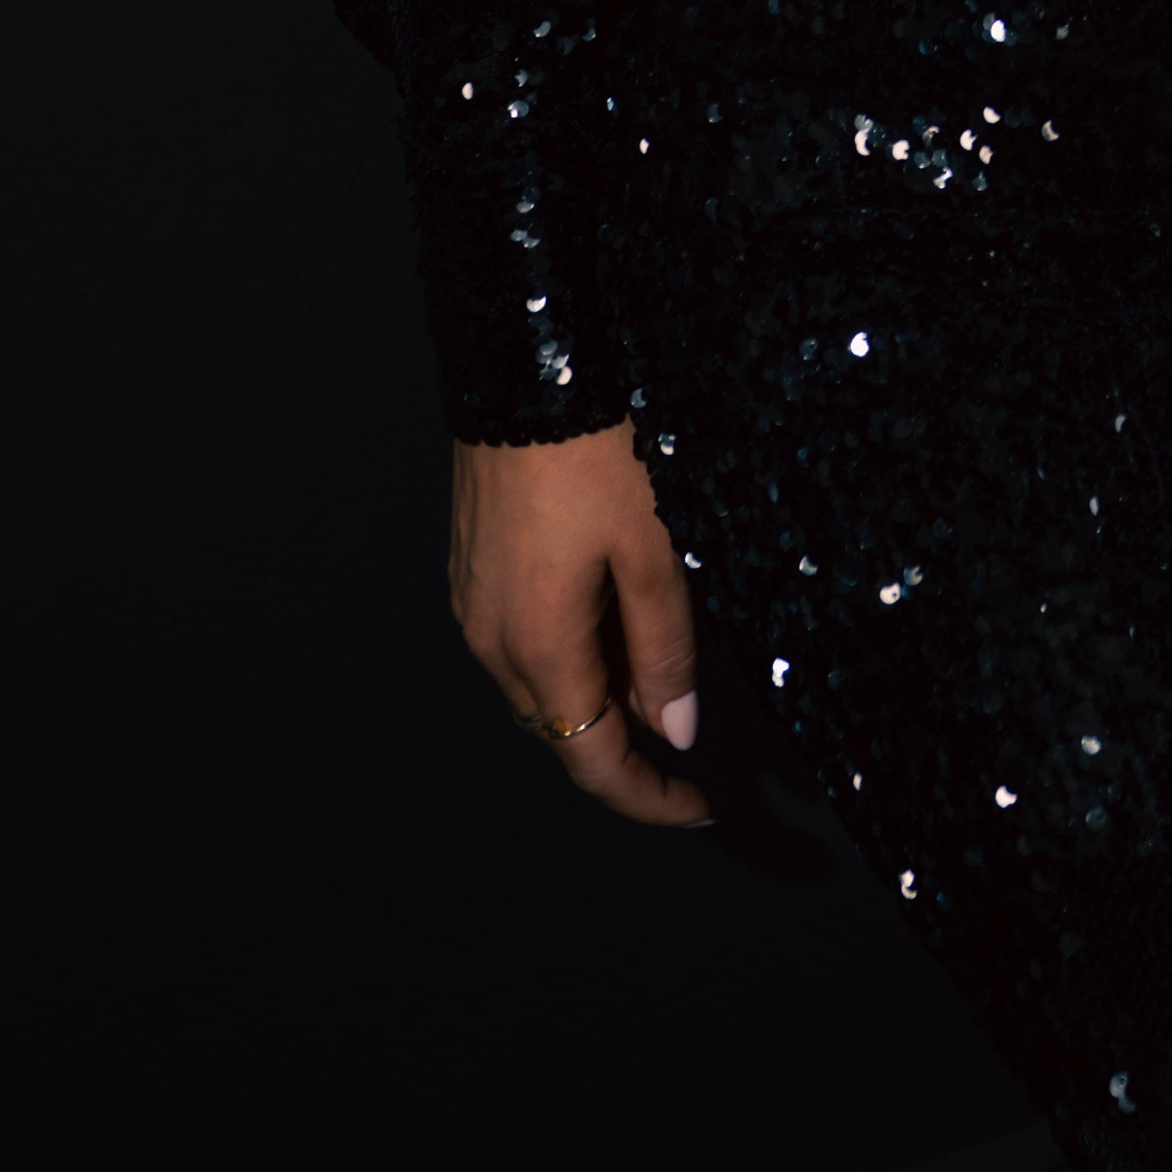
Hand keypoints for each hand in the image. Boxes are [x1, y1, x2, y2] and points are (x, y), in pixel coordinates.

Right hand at [449, 424, 709, 826]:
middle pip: (560, 729)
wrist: (525, 364)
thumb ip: (664, 648)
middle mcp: (490, 641)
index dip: (647, 797)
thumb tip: (676, 731)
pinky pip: (522, 642)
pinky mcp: (470, 569)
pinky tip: (613, 621)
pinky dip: (571, 654)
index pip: (592, 760)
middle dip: (625, 747)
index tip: (701, 807)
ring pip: (540, 686)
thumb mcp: (654, 549)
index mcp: (537, 647)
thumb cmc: (598, 453)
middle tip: (691, 732)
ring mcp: (471, 604)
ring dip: (598, 695)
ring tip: (660, 664)